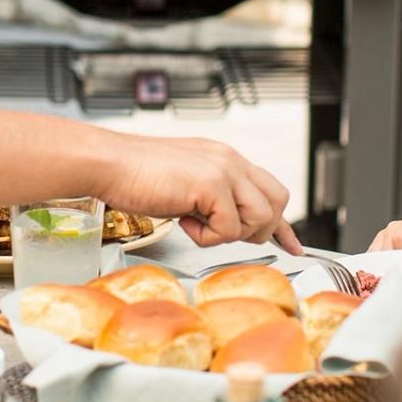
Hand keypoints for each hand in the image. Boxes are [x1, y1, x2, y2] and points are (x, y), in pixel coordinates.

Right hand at [96, 134, 301, 252]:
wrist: (109, 164)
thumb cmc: (135, 176)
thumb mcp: (184, 185)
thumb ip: (210, 196)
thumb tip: (224, 221)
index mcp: (225, 158)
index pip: (268, 189)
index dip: (281, 223)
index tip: (291, 243)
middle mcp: (230, 160)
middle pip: (276, 202)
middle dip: (255, 229)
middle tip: (219, 232)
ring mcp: (224, 170)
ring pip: (259, 217)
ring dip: (228, 233)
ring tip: (196, 225)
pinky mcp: (211, 185)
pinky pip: (229, 229)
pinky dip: (206, 237)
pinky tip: (184, 222)